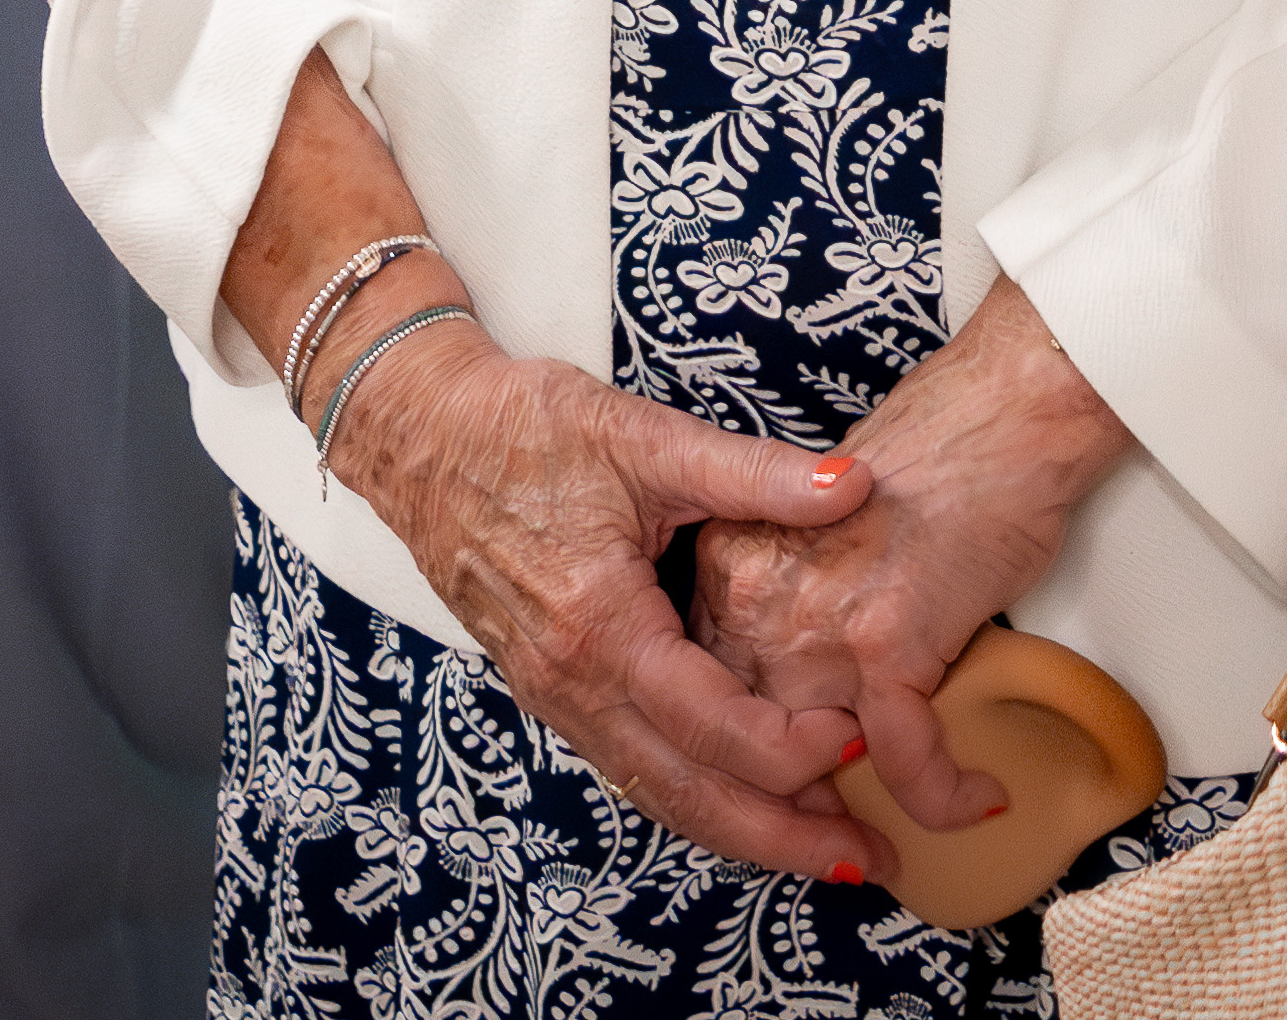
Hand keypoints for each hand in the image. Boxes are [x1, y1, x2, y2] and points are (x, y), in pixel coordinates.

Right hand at [321, 313, 897, 883]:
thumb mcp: (645, 437)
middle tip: (864, 859)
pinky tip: (740, 795)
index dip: (795, 746)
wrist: (422, 434)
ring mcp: (553, 696)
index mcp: (600, 626)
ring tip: (819, 849)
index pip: (713, 725)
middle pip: (687, 795)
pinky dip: (692, 794)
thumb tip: (855, 487)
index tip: (864, 736)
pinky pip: (629, 767)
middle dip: (781, 838)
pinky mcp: (548, 691)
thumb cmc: (525, 428)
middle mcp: (572, 682)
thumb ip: (753, 473)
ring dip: (740, 829)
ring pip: (656, 793)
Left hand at [690, 278, 1131, 835]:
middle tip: (831, 847)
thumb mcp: (814, 530)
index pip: (710, 687)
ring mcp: (818, 622)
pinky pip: (907, 758)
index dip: (740, 753)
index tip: (775, 793)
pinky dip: (942, 793)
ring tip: (883, 849)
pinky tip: (976, 798)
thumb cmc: (926, 469)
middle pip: (751, 734)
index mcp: (731, 564)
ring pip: (817, 762)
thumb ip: (781, 601)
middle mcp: (757, 597)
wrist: (994, 420)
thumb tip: (787, 686)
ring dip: (854, 818)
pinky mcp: (887, 641)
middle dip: (787, 805)